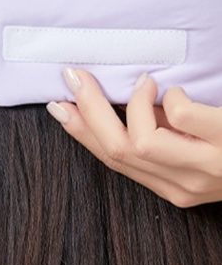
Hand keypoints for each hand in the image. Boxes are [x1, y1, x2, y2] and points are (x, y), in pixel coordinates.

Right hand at [45, 68, 221, 207]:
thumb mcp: (198, 152)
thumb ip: (164, 136)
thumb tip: (124, 104)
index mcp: (171, 187)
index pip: (111, 159)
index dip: (80, 131)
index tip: (59, 105)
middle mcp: (182, 186)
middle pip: (116, 150)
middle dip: (88, 110)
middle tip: (75, 77)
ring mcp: (204, 171)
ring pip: (137, 141)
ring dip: (132, 104)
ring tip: (146, 83)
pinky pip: (179, 116)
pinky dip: (170, 98)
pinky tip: (178, 91)